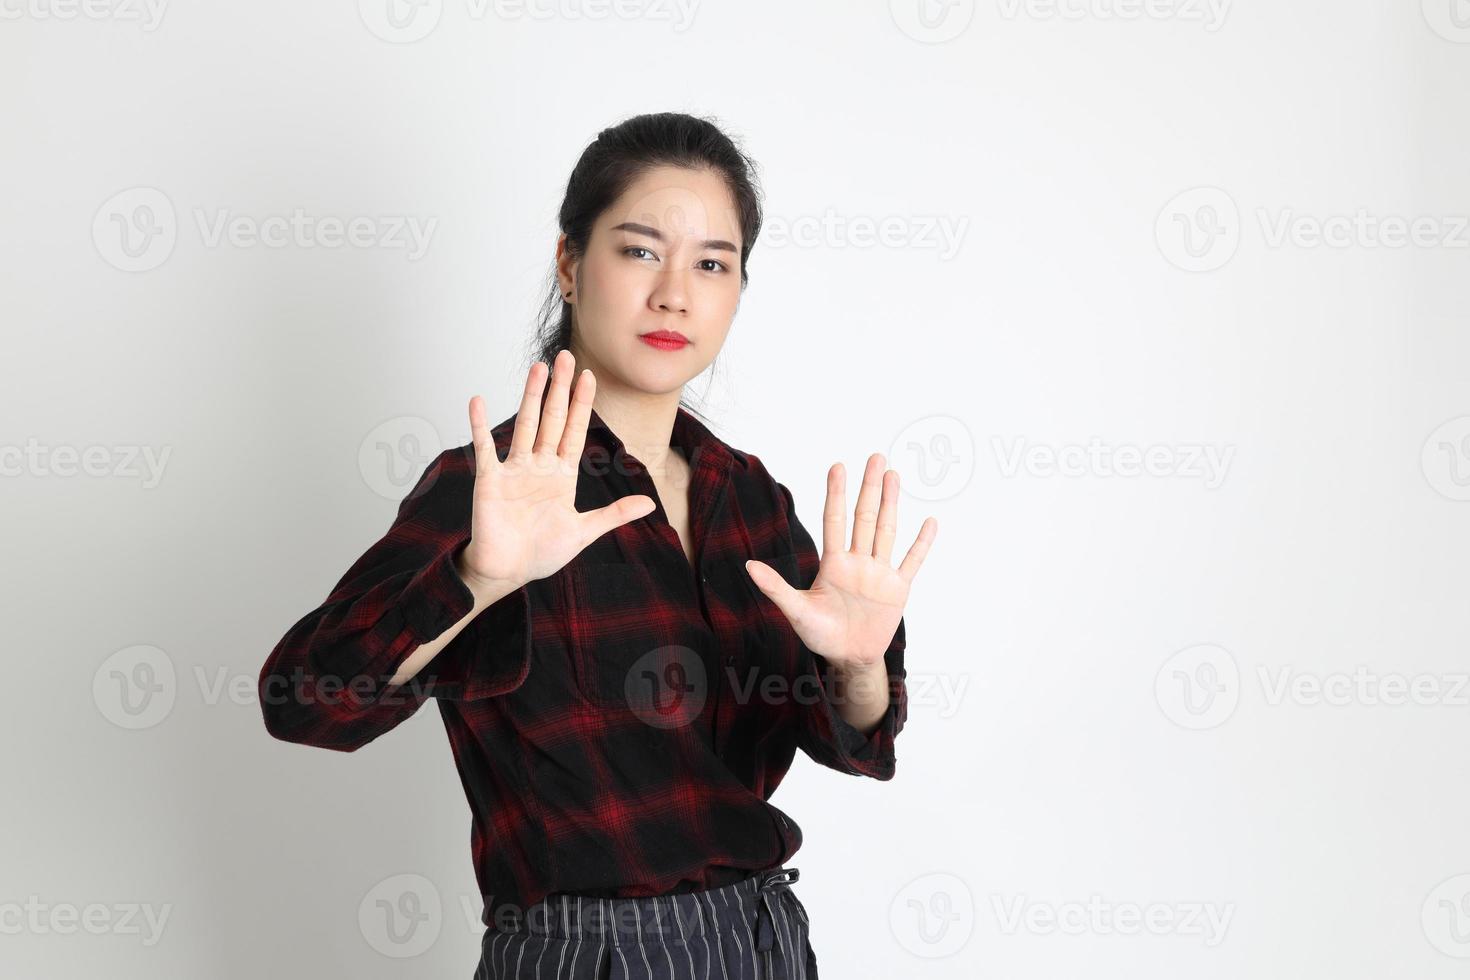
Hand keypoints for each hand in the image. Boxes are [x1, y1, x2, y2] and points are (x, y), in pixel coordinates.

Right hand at [457, 349, 656, 596]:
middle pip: (552, 418)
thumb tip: (650, 504)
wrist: (508, 572)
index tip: (589, 376)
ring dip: (531, 396)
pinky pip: (484, 447)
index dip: (582, 404)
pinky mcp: (490, 480)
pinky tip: (478, 401)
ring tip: (538, 367)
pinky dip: (480, 425)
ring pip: (525, 424)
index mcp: (562, 475)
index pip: (575, 431)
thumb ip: (614, 514)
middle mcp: (539, 466)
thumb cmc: (541, 553)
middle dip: (560, 389)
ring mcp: (514, 470)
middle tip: (566, 356)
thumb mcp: (584, 531)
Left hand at [745, 453, 935, 673]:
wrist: (848, 659)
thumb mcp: (796, 610)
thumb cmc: (820, 634)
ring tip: (894, 475)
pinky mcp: (898, 589)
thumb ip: (775, 587)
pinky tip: (930, 522)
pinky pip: (912, 561)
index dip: (836, 493)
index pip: (835, 520)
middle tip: (876, 457)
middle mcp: (857, 561)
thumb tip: (748, 565)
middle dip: (869, 487)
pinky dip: (922, 543)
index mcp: (833, 563)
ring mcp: (879, 573)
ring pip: (886, 530)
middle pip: (864, 517)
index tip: (838, 466)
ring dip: (891, 503)